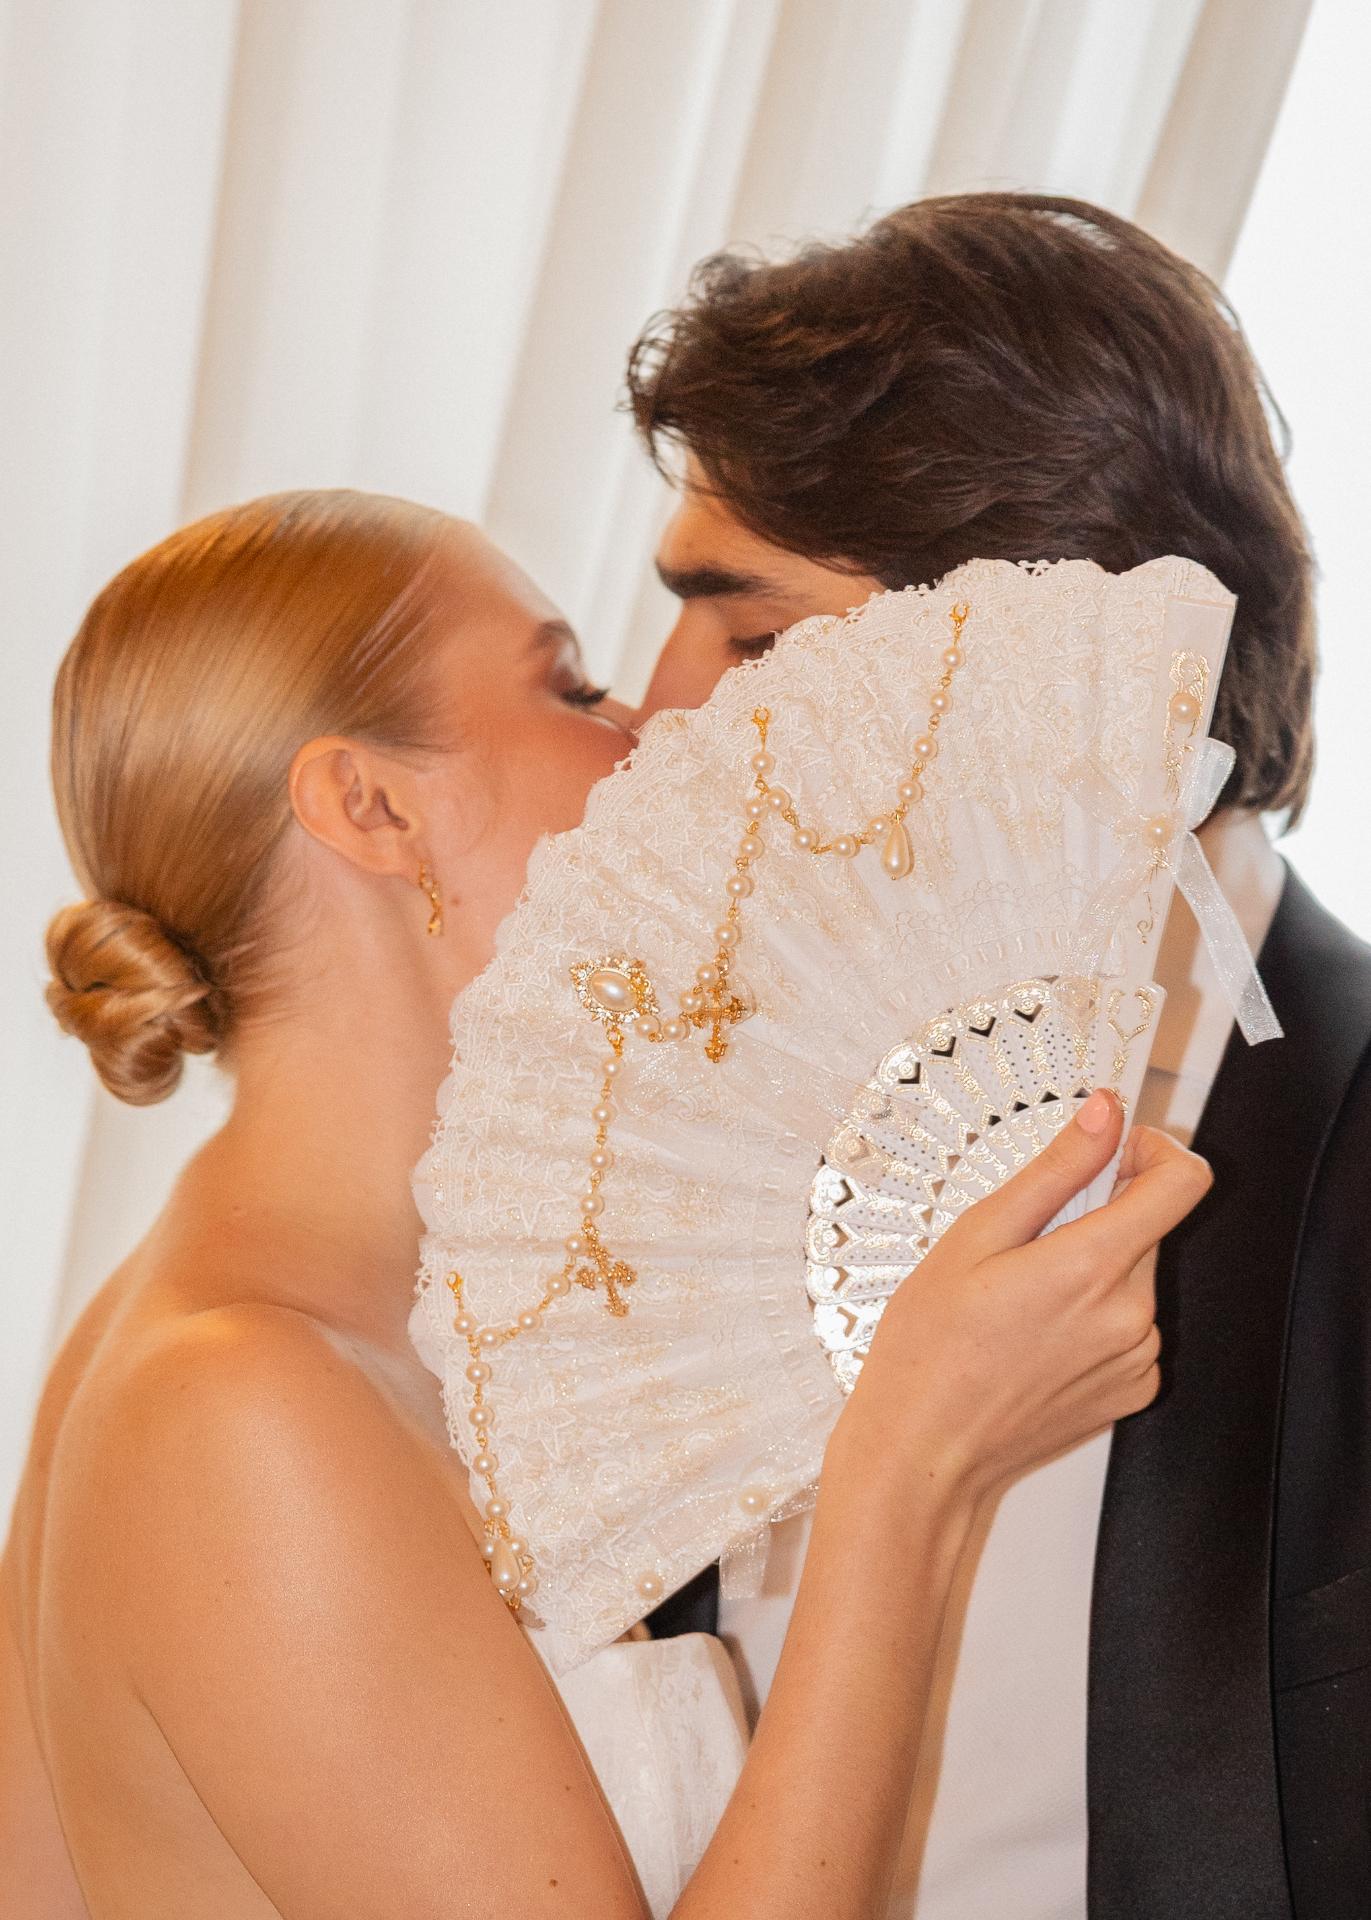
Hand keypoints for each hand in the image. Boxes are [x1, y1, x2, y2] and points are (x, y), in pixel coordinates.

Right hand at [834, 1090, 1210, 1505]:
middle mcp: (1131, 1315)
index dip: (1154, 1149)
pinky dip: (1096, 1315)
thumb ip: (1056, 1169)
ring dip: (1095, 1267)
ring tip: (1022, 1296)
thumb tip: (1103, 1116)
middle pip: (1150, 1226)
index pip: (1183, 1180)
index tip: (1117, 1149)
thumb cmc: (930, 1352)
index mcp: (1093, 1266)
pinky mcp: (1132, 1390)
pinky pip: (1131, 1326)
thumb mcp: (978, 1235)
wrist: (923, 1450)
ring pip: (1137, 1276)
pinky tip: (1038, 1333)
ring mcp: (1136, 1358)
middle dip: (1100, 1214)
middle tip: (1029, 1237)